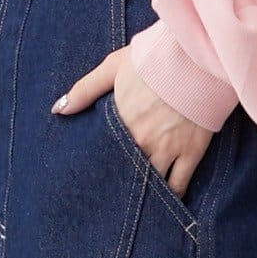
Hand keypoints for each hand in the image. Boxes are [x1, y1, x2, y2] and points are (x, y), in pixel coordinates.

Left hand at [53, 47, 212, 198]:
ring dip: (145, 193)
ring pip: (152, 184)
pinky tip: (166, 200)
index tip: (94, 179)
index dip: (100, 170)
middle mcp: (142, 142)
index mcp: (121, 123)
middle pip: (127, 175)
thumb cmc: (155, 58)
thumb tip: (58, 110)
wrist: (197, 55)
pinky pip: (179, 184)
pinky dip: (172, 196)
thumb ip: (85, 89)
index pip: (104, 157)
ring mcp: (167, 150)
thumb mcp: (114, 66)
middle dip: (120, 186)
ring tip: (138, 203)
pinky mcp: (191, 152)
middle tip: (114, 200)